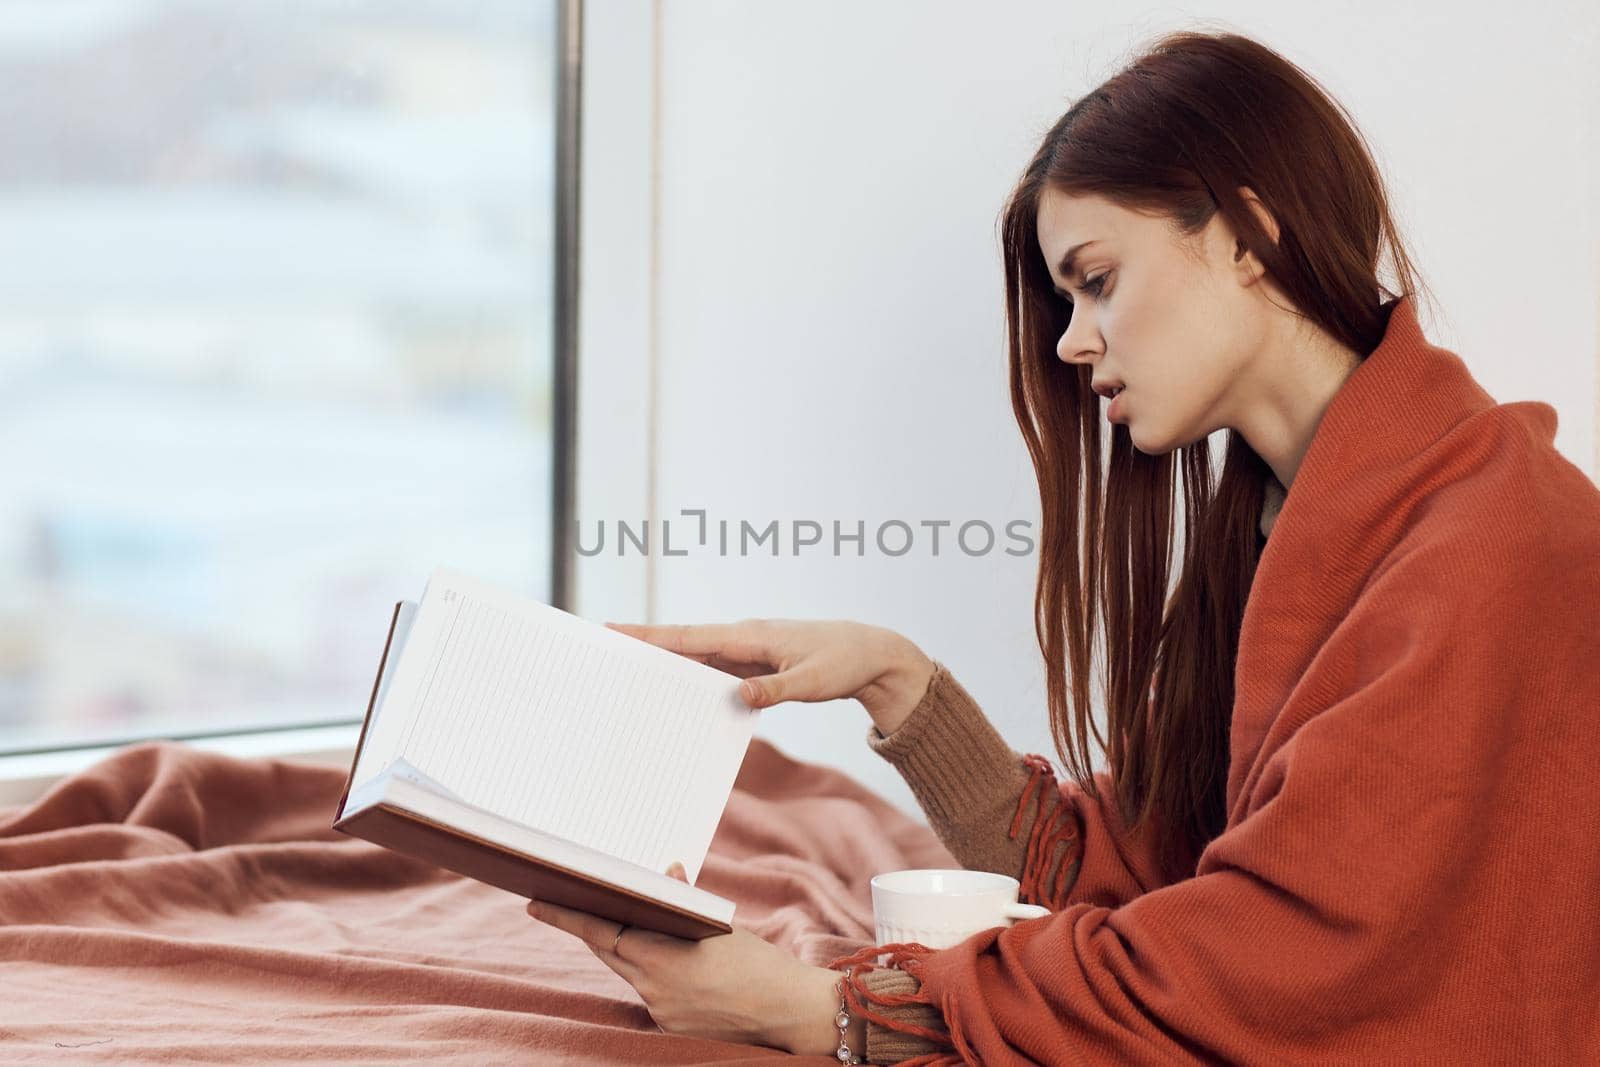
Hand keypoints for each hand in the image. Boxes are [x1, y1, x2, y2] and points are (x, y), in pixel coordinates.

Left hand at [526, 862, 852, 1055]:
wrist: (790, 1012)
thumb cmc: (760, 962)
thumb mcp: (721, 924)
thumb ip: (685, 901)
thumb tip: (667, 872)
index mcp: (663, 957)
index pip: (600, 931)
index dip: (566, 917)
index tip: (536, 903)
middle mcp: (654, 989)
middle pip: (609, 952)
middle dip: (592, 928)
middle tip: (568, 903)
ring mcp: (661, 1012)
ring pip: (630, 973)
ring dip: (628, 949)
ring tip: (636, 925)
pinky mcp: (672, 1028)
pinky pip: (651, 994)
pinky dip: (653, 973)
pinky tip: (674, 964)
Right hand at [606, 617, 935, 735]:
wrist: (870, 655)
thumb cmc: (843, 663)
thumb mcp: (812, 681)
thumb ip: (775, 690)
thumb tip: (738, 697)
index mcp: (750, 636)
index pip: (690, 635)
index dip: (651, 634)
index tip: (614, 629)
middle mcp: (742, 638)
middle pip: (682, 643)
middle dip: (643, 644)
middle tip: (601, 648)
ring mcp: (745, 651)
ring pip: (694, 657)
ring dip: (663, 663)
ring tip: (624, 672)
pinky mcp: (752, 665)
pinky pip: (713, 671)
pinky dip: (690, 678)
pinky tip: (672, 693)